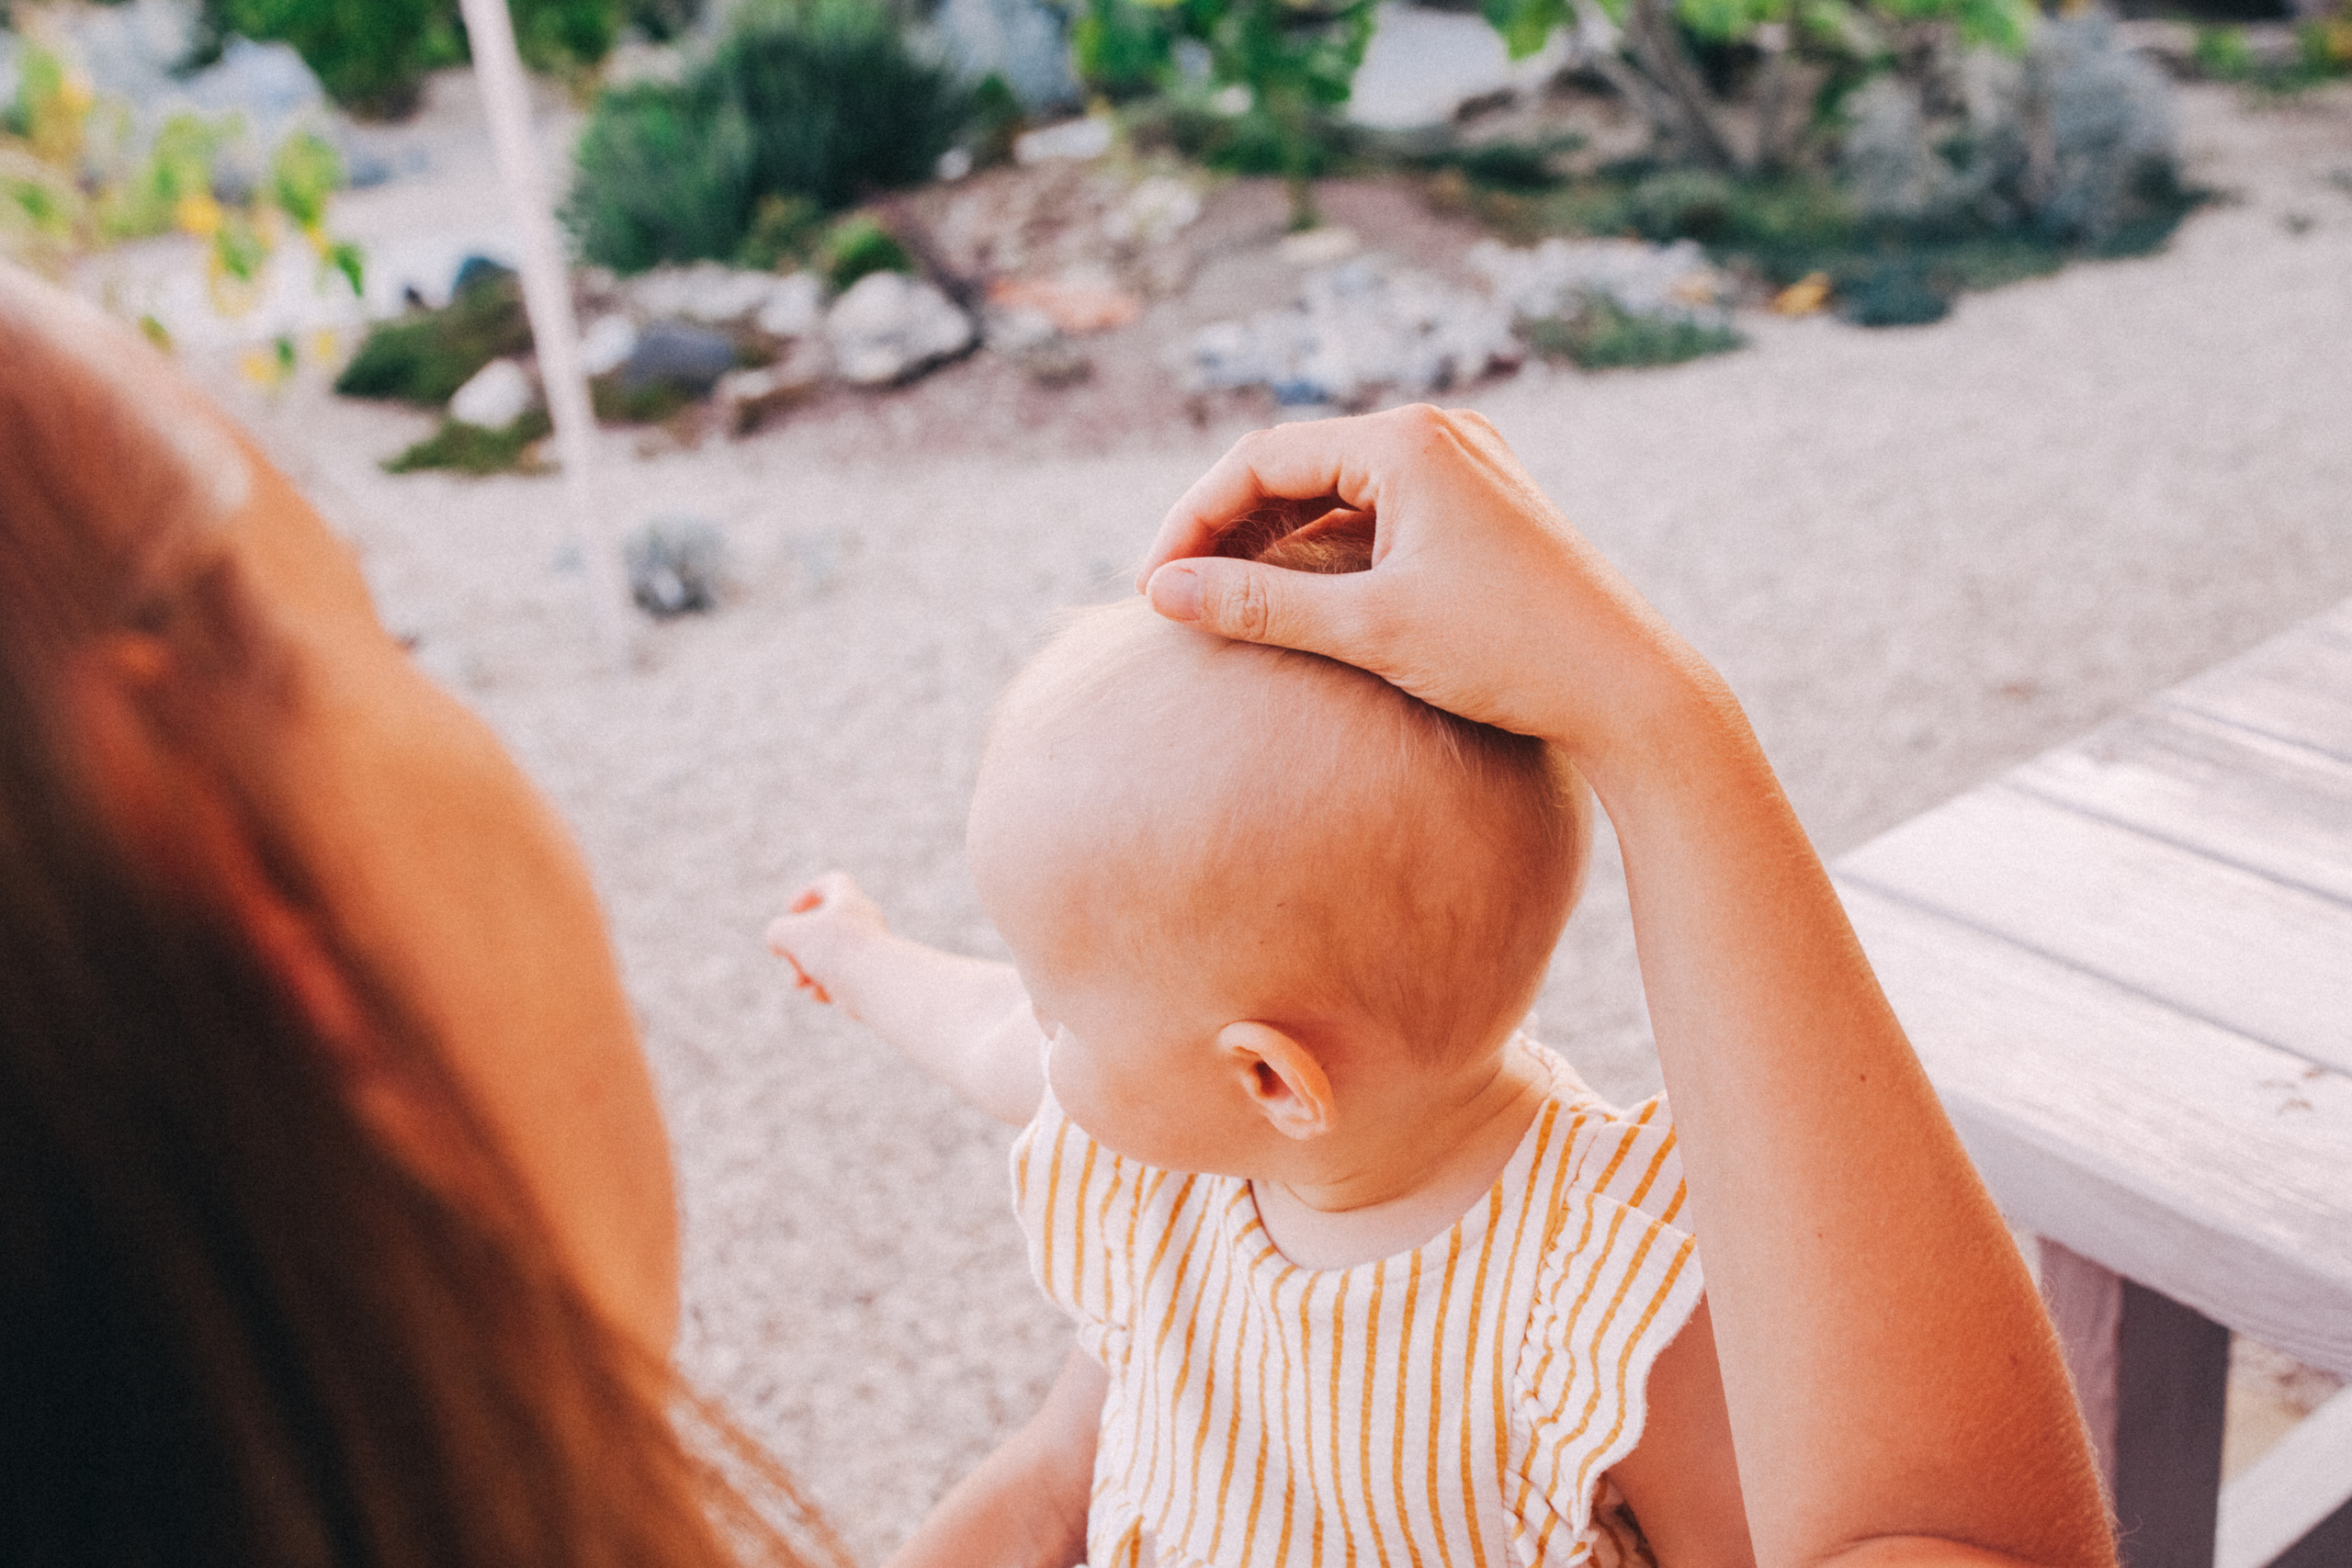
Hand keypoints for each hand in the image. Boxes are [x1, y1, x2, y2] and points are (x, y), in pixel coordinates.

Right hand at [765, 871, 888, 1008]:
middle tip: (791, 958)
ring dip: (807, 971)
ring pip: (831, 958)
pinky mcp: (872, 979)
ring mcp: (869, 952)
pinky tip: (821, 995)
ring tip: (799, 984)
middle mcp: (864, 923)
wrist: (879, 984)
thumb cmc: (838, 951)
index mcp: (850, 901)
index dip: (808, 893)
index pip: (833, 884)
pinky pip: (842, 980)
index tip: (792, 911)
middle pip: (825, 928)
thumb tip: (780, 945)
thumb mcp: (791, 934)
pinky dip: (826, 988)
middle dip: (800, 946)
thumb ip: (777, 932)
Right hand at [1135, 405, 1728, 781]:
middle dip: (1226, 527)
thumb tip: (1160, 594)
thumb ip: (1256, 605)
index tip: (1153, 590)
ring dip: (1273, 538)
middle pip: (1294, 462)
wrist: (1632, 690)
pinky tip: (1301, 599)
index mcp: (1407, 439)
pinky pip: (1381, 510)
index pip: (1260, 458)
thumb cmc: (1508, 654)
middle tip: (1176, 597)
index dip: (1192, 522)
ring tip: (1224, 601)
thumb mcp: (1367, 630)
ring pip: (1336, 487)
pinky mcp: (1485, 507)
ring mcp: (1468, 465)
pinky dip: (1328, 547)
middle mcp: (1439, 432)